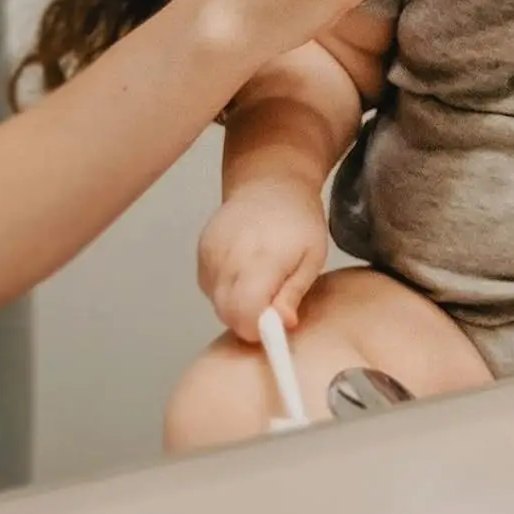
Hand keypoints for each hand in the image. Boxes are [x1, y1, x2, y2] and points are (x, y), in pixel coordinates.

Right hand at [197, 181, 328, 339]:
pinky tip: (245, 270)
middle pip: (227, 313)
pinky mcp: (201, 250)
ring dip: (237, 304)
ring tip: (262, 281)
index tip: (275, 327)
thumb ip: (293, 294)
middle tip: (272, 306)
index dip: (258, 330)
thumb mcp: (312, 258)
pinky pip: (209, 287)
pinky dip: (226, 289)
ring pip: (216, 302)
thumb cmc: (300, 222)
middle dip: (249, 321)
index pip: (244, 313)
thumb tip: (283, 326)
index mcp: (262, 258)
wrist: (270, 183)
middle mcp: (229, 256)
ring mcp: (210, 252)